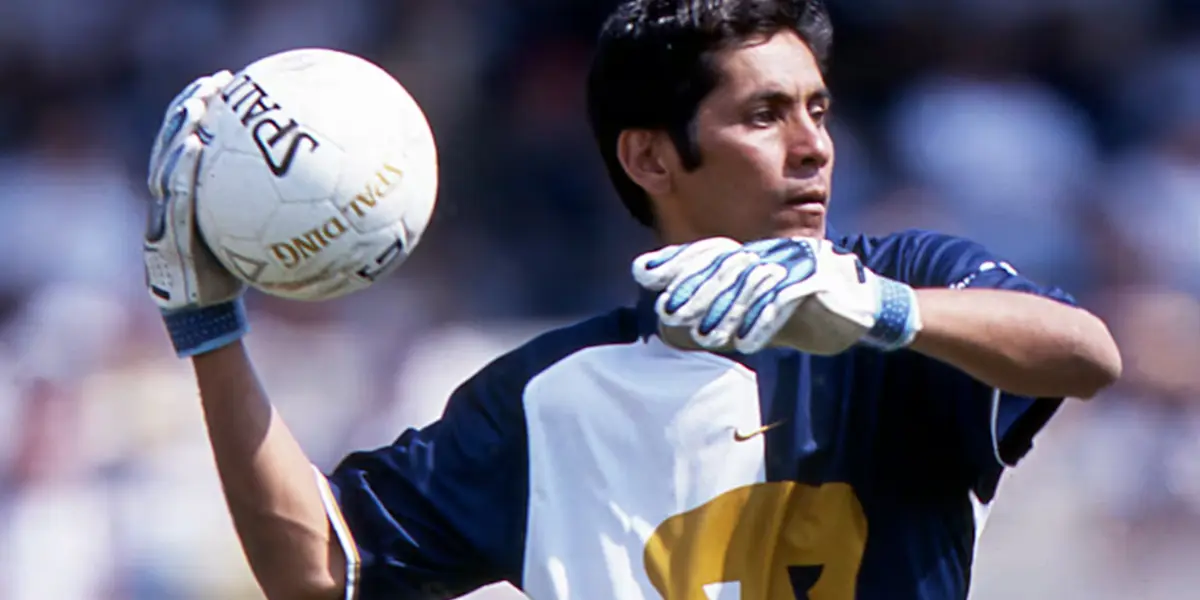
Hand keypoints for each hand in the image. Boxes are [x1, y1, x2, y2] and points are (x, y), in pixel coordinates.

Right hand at [144, 71, 248, 356]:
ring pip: (166, 166)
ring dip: (179, 132)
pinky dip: (181, 171)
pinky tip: (196, 149)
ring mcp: (161, 217)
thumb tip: (326, 190)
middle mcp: (168, 202)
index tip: (225, 82)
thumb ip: (274, 210)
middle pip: (172, 145)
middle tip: (213, 84)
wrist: (207, 318)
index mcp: (186, 198)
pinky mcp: (161, 237)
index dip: (199, 111)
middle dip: (187, 111)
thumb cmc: (235, 277)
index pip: (189, 144)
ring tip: (199, 108)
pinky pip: (171, 198)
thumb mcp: (255, 238)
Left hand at [632, 237, 922, 354]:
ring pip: (752, 284)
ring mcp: (796, 263)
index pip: (710, 253)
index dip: (677, 261)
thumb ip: (725, 315)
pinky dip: (763, 322)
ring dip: (725, 312)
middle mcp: (772, 252)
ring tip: (703, 336)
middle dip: (694, 288)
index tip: (643, 271)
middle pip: (725, 266)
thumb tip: (676, 326)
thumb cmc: (808, 313)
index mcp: (756, 255)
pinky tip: (744, 344)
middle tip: (666, 309)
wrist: (865, 311)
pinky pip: (785, 300)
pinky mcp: (818, 281)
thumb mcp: (759, 314)